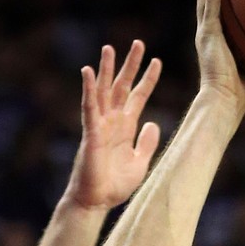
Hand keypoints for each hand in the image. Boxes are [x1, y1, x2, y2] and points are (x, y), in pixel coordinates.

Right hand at [65, 41, 161, 210]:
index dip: (148, 79)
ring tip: (109, 47)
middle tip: (139, 43)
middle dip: (130, 65)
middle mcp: (113, 122)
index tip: (158, 61)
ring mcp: (100, 125)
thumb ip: (147, 143)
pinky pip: (88, 107)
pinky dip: (87, 89)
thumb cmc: (115, 185)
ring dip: (106, 69)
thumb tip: (154, 123)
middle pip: (122, 87)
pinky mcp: (90, 133)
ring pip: (103, 91)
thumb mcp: (140, 163)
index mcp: (126, 127)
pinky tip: (86, 71)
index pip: (138, 97)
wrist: (97, 202)